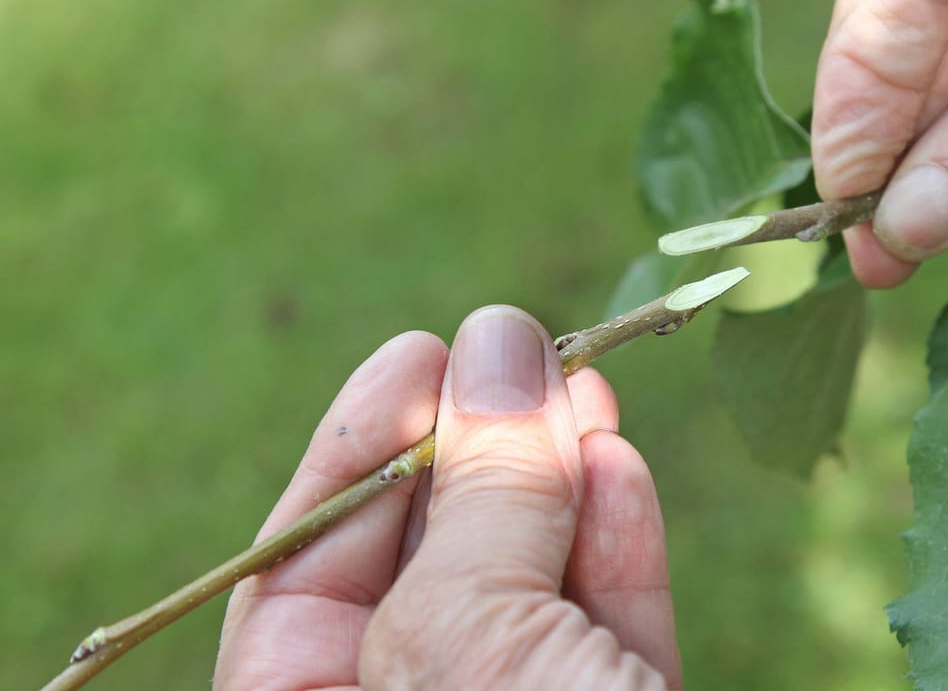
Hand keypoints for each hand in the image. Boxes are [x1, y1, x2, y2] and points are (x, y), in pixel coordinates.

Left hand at [214, 307, 682, 689]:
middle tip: (516, 345)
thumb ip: (484, 495)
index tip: (417, 355)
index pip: (300, 573)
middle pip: (430, 559)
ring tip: (583, 376)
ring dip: (561, 471)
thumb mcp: (471, 633)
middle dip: (477, 445)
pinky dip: (618, 539)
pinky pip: (608, 620)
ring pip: (532, 579)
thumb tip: (499, 343)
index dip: (356, 453)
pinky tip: (619, 457)